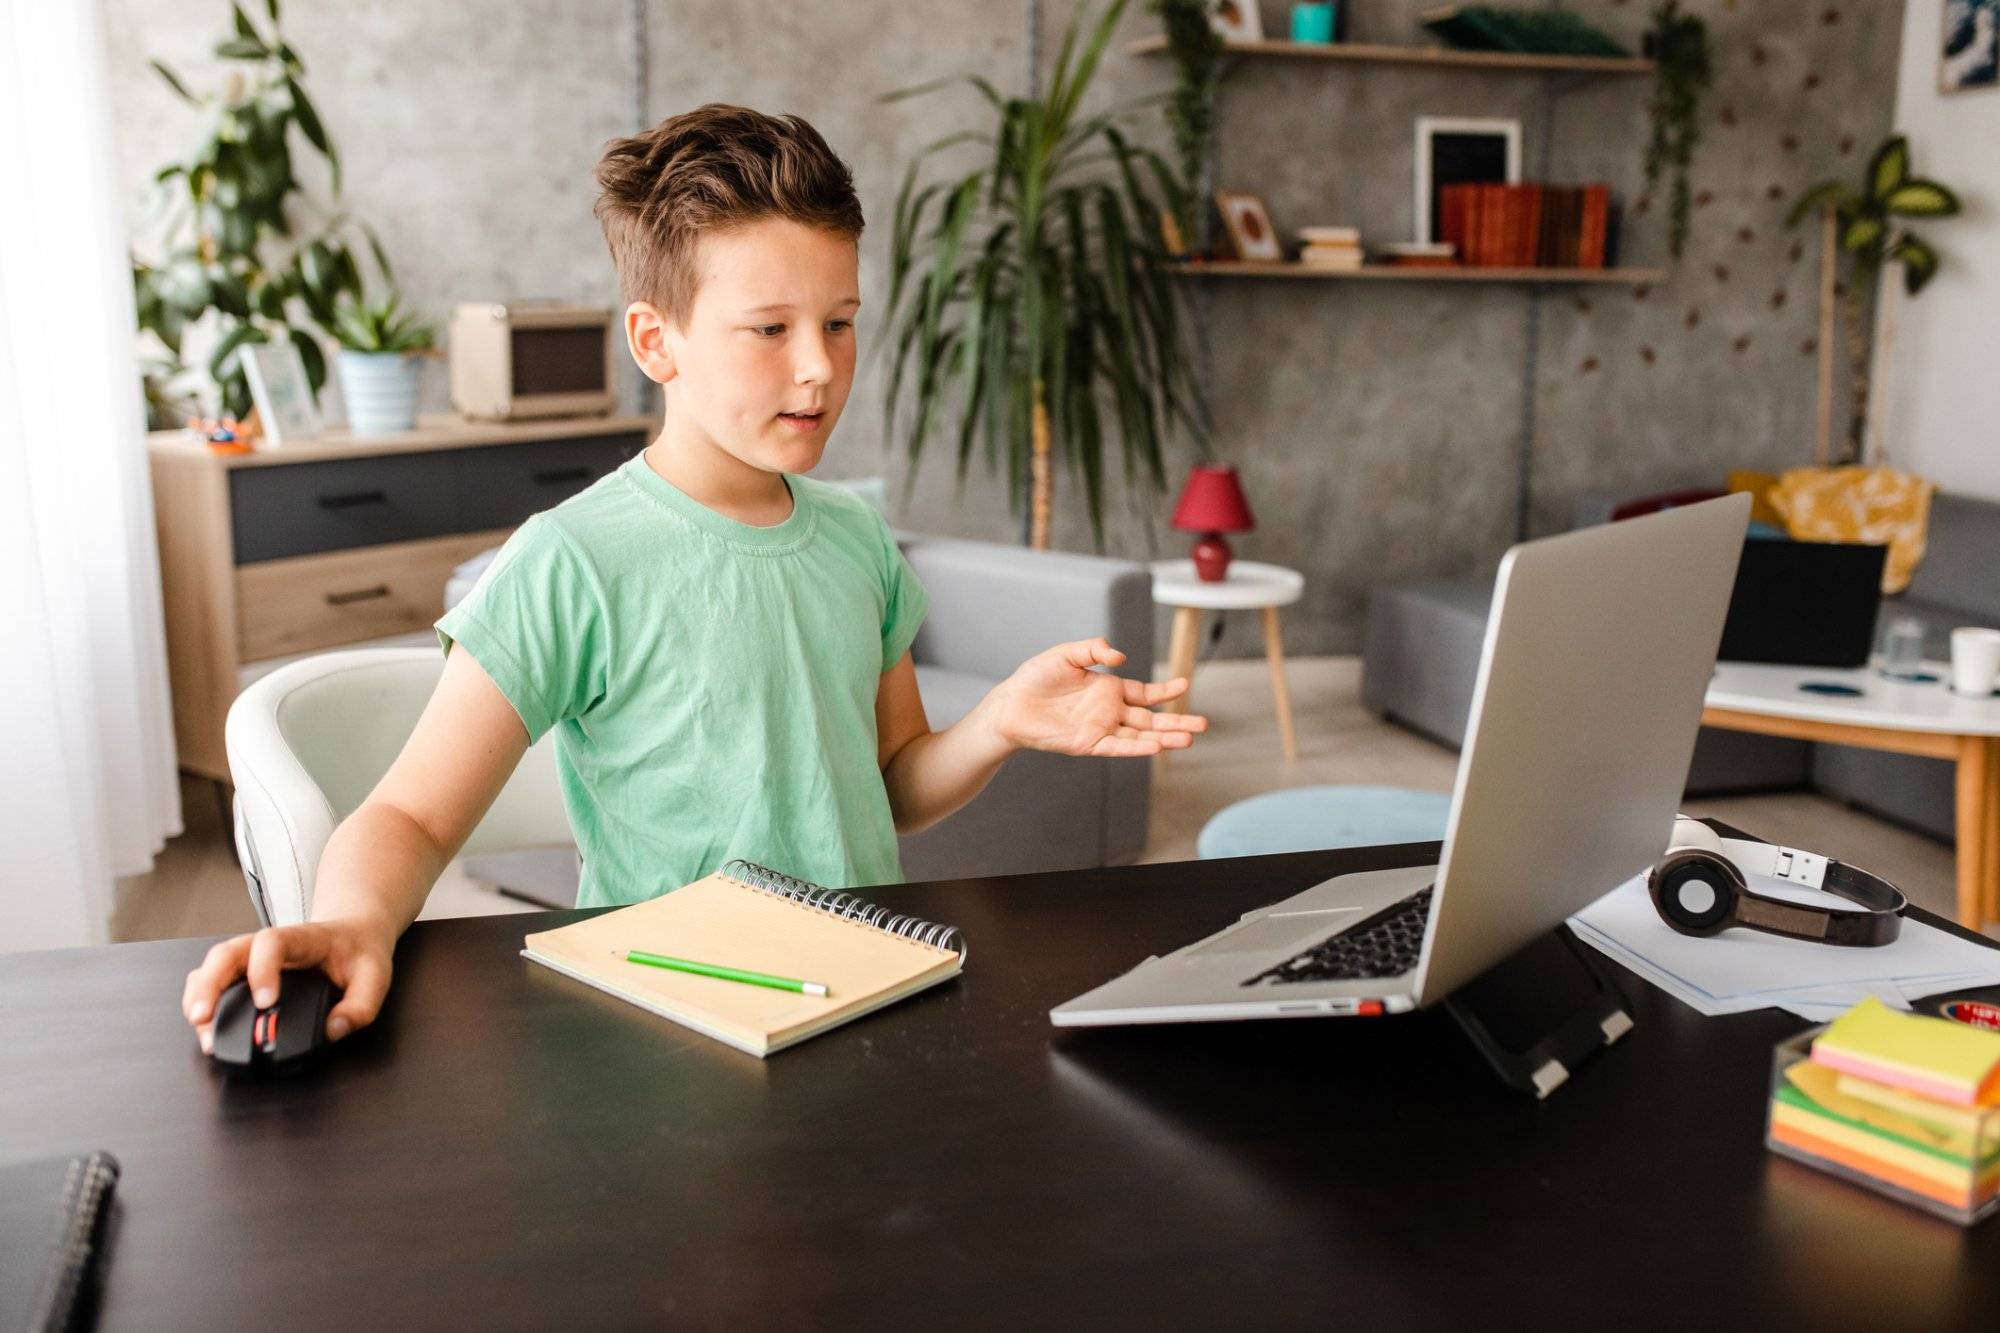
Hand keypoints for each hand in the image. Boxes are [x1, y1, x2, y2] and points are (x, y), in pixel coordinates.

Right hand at [181, 917, 395, 1052]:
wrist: (355, 933)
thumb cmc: (360, 952)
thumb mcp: (376, 977)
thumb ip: (360, 1006)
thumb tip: (333, 1031)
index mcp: (304, 938)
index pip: (272, 942)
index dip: (262, 969)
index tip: (265, 1001)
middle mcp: (272, 944)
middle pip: (228, 952)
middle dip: (211, 983)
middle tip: (204, 1017)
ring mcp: (255, 956)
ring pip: (215, 964)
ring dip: (200, 993)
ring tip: (200, 1026)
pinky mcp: (247, 971)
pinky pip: (216, 978)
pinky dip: (203, 998)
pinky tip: (203, 1023)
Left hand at [987, 637, 1208, 757]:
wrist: (1010, 704)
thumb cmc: (1035, 679)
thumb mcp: (1066, 654)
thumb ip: (1094, 650)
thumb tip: (1121, 657)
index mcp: (1108, 689)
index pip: (1144, 692)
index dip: (1165, 691)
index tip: (1185, 686)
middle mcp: (1109, 711)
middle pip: (1151, 718)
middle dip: (1176, 721)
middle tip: (1203, 724)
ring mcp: (1101, 728)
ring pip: (1140, 735)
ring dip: (1164, 738)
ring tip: (1189, 739)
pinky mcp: (1088, 743)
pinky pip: (1118, 746)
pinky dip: (1137, 748)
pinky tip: (1156, 747)